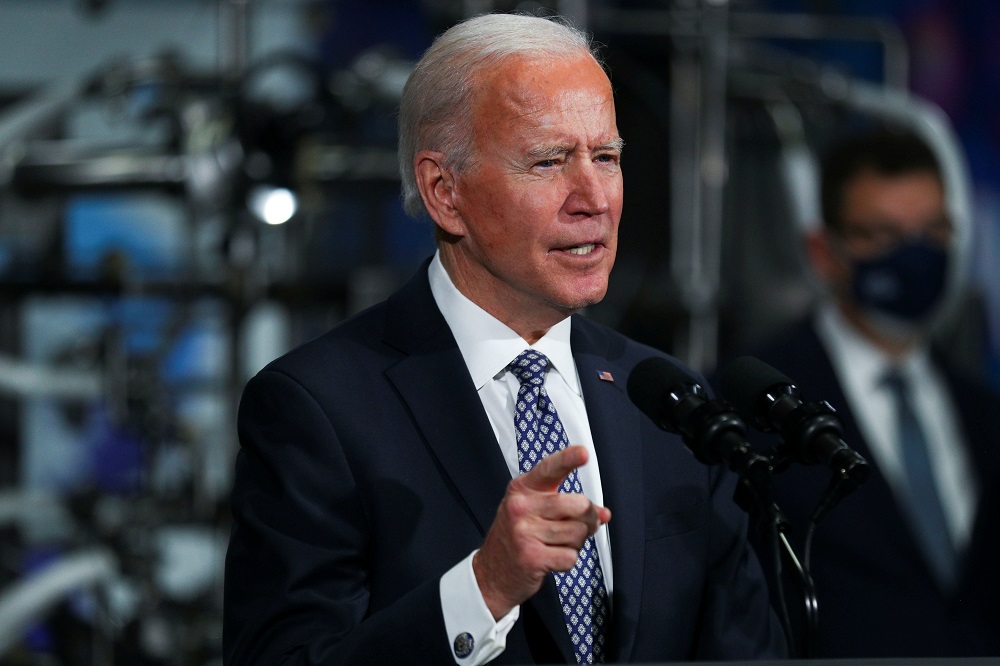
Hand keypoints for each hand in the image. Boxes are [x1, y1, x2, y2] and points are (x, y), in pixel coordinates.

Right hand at [473, 445, 611, 619]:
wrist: (491, 574)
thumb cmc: (516, 538)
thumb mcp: (534, 512)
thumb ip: (567, 507)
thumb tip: (603, 513)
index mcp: (522, 489)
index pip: (549, 469)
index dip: (568, 459)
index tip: (583, 452)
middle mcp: (520, 507)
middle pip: (578, 505)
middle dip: (588, 519)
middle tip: (579, 526)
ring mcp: (524, 532)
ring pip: (578, 533)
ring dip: (575, 543)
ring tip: (556, 544)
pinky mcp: (531, 557)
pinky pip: (571, 557)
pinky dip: (567, 561)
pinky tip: (551, 559)